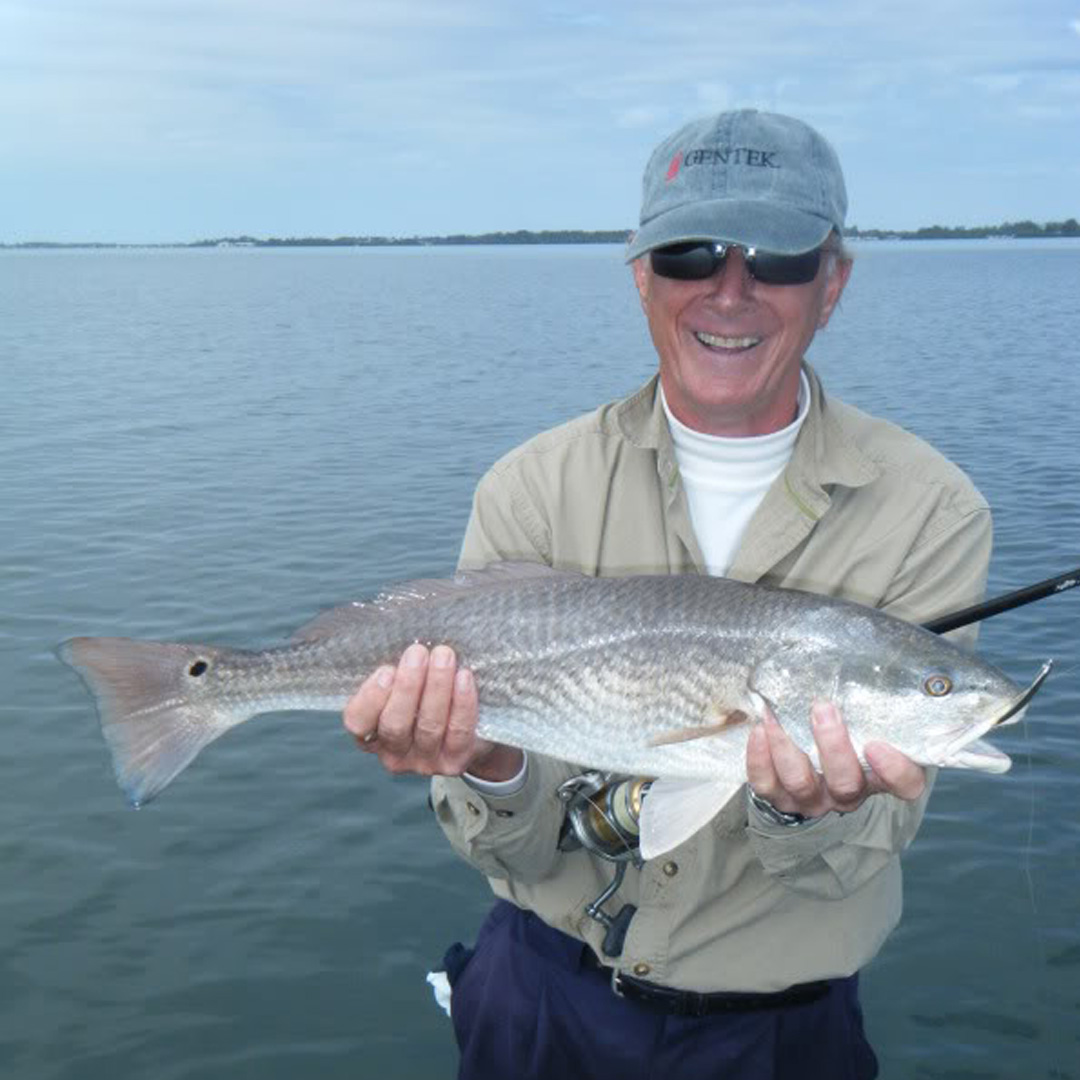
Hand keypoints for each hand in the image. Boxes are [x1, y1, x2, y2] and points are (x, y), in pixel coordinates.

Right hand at [342, 643, 522, 779]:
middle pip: (395, 725)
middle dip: (408, 686)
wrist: (471, 733)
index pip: (357, 722)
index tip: (387, 669)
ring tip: (444, 655)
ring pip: (428, 727)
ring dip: (437, 687)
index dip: (370, 697)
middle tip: (418, 652)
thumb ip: (397, 667)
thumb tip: (402, 628)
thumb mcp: (407, 684)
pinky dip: (462, 703)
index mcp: (371, 734)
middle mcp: (393, 753)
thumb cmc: (428, 696)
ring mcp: (424, 762)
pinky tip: (464, 677)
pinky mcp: (455, 762)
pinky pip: (459, 732)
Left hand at [746, 701, 926, 817]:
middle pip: (846, 784)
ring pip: (800, 783)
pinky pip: (765, 784)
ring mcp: (813, 797)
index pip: (905, 784)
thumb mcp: (864, 704)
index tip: (877, 744)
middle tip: (822, 708)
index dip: (894, 771)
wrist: (802, 737)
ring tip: (775, 714)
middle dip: (832, 746)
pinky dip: (760, 758)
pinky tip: (760, 729)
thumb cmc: (843, 714)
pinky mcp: (778, 794)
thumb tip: (871, 651)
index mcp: (881, 772)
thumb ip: (872, 691)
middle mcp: (849, 791)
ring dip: (787, 747)